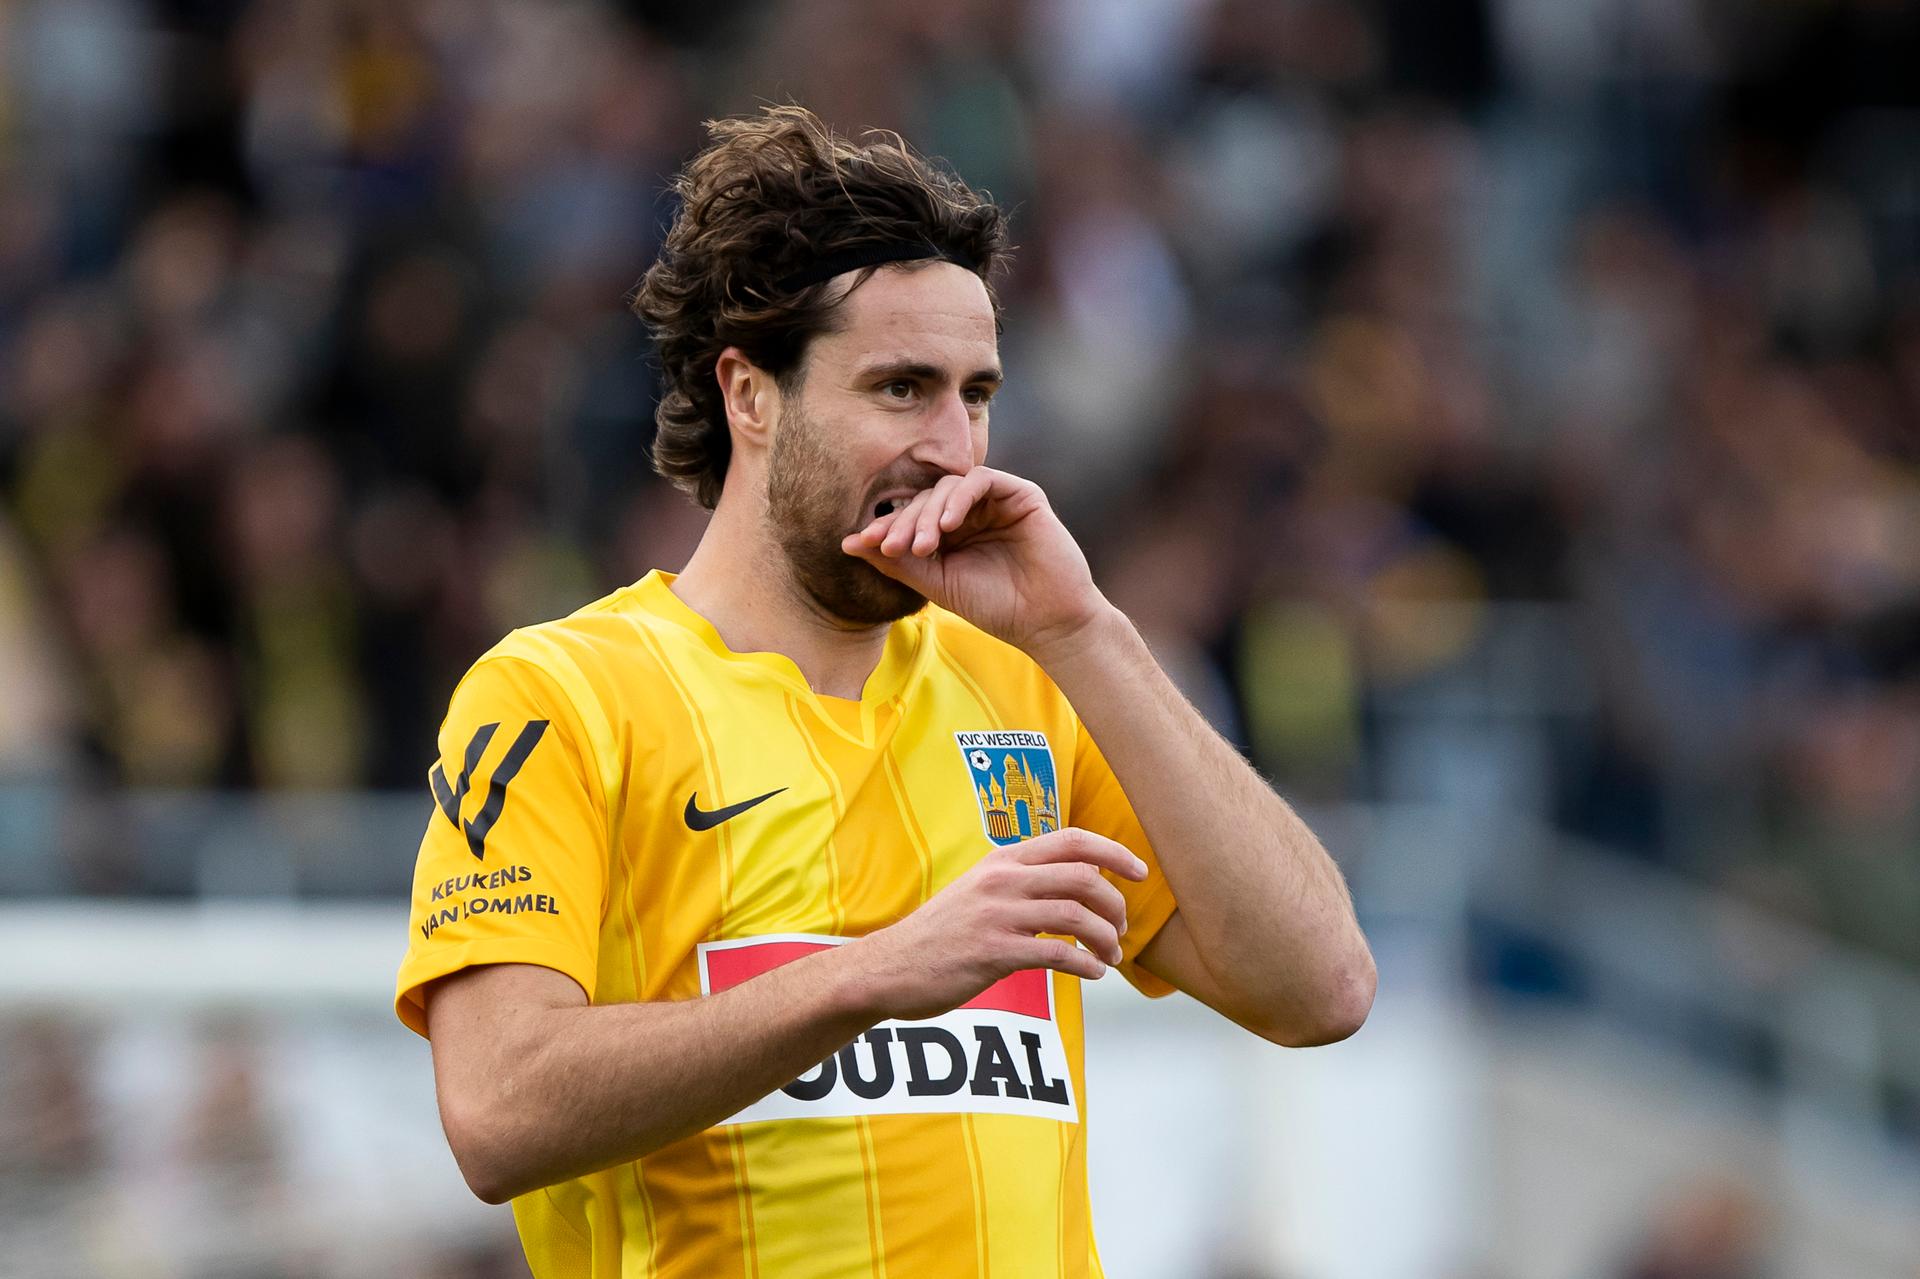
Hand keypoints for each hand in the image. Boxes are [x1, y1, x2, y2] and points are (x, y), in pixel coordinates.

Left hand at [840, 467, 1109, 657]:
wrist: (1047, 624)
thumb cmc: (996, 607)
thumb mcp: (936, 585)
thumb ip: (897, 563)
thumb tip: (846, 542)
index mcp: (953, 531)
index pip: (912, 515)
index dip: (886, 526)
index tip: (864, 543)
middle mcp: (973, 511)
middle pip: (927, 498)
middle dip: (904, 521)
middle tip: (891, 547)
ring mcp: (996, 501)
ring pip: (949, 487)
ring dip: (928, 513)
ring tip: (921, 547)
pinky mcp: (1021, 495)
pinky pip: (981, 480)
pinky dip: (959, 498)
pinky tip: (947, 527)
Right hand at [845, 828, 1148, 1021]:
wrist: (887, 967)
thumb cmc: (939, 935)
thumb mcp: (978, 891)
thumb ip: (1021, 882)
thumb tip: (1078, 884)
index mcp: (1002, 860)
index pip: (1072, 840)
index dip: (1114, 852)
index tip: (1140, 872)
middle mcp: (1002, 880)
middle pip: (1084, 877)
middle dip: (1115, 904)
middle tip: (1121, 930)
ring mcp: (997, 915)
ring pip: (1076, 915)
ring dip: (1106, 939)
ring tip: (1110, 956)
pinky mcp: (993, 952)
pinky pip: (1057, 954)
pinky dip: (1086, 965)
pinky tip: (1092, 974)